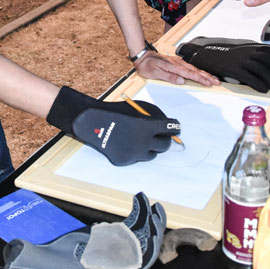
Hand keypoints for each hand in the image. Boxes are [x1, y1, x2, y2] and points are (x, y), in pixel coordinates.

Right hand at [47, 87, 180, 165]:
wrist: (93, 122)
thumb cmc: (117, 112)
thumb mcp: (138, 107)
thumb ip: (155, 116)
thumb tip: (170, 127)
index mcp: (148, 126)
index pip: (171, 128)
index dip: (175, 126)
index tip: (176, 127)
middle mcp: (143, 142)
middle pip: (165, 145)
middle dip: (165, 139)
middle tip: (162, 135)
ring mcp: (134, 154)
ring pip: (152, 154)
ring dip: (150, 147)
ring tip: (141, 139)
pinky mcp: (126, 161)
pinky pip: (137, 158)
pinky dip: (135, 152)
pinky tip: (127, 143)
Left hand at [135, 52, 217, 86]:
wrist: (143, 57)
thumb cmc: (147, 66)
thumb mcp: (155, 73)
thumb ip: (169, 77)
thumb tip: (181, 80)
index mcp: (174, 66)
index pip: (190, 74)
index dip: (201, 79)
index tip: (209, 83)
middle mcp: (178, 63)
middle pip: (195, 71)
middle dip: (207, 76)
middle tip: (217, 82)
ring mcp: (178, 62)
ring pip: (194, 69)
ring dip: (204, 74)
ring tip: (213, 79)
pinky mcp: (177, 63)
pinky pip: (190, 67)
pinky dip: (198, 71)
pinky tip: (202, 74)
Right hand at [175, 38, 269, 92]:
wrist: (207, 55)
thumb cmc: (226, 56)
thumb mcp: (242, 52)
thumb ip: (254, 56)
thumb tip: (267, 66)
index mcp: (252, 47)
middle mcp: (248, 52)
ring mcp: (242, 60)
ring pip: (262, 70)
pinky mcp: (235, 69)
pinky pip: (251, 77)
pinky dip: (259, 84)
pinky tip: (263, 89)